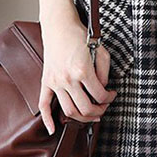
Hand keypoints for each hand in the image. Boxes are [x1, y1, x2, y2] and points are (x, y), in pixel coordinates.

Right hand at [38, 10, 116, 134]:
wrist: (60, 26)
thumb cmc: (80, 36)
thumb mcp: (100, 51)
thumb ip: (104, 73)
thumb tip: (102, 90)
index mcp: (82, 71)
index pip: (99, 95)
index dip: (109, 98)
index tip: (112, 95)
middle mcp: (67, 79)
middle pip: (85, 109)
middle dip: (98, 112)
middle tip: (104, 107)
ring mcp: (55, 82)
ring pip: (68, 111)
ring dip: (82, 118)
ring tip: (90, 114)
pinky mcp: (46, 81)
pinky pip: (44, 104)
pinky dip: (47, 119)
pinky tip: (52, 129)